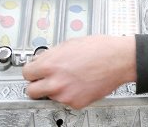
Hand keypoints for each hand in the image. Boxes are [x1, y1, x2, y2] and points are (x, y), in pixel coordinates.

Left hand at [22, 35, 136, 108]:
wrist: (120, 59)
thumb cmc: (100, 48)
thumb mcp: (70, 44)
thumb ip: (52, 55)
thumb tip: (43, 60)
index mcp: (51, 64)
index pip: (27, 73)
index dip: (33, 71)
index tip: (36, 71)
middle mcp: (55, 82)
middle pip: (31, 91)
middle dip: (37, 85)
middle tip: (46, 80)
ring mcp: (65, 94)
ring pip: (50, 96)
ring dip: (56, 89)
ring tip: (71, 78)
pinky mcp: (77, 103)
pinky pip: (66, 100)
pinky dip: (72, 94)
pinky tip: (81, 83)